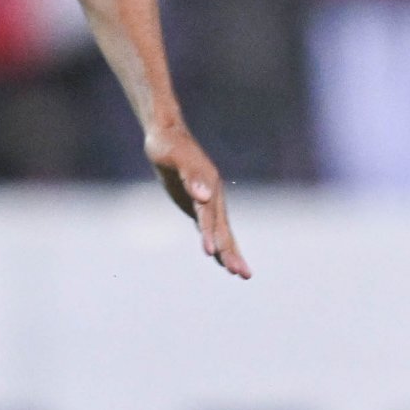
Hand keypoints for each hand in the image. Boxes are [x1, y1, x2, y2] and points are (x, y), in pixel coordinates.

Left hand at [145, 121, 250, 278]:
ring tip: (241, 274)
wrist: (166, 134)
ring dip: (230, 252)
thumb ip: (190, 176)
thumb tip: (204, 196)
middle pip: (223, 228)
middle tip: (243, 274)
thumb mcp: (174, 158)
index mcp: (208, 184)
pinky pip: (210, 228)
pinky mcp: (199, 205)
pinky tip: (219, 258)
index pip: (209, 215)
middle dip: (231, 252)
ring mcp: (208, 200)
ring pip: (221, 231)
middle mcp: (213, 195)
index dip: (211, 234)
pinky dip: (217, 243)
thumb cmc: (167, 145)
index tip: (212, 253)